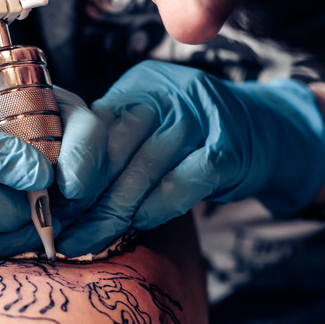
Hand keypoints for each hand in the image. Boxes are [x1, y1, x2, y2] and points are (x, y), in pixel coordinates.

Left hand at [56, 61, 324, 255]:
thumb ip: (111, 147)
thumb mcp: (151, 125)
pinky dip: (157, 207)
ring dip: (114, 212)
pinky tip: (138, 224)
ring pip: (145, 169)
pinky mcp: (229, 150)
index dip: (73, 160)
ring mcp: (202, 118)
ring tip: (90, 238)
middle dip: (87, 197)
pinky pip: (184, 183)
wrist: (268, 133)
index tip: (55, 196)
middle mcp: (170, 93)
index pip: (96, 119)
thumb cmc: (193, 139)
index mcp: (140, 85)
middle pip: (117, 147)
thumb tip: (58, 195)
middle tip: (64, 230)